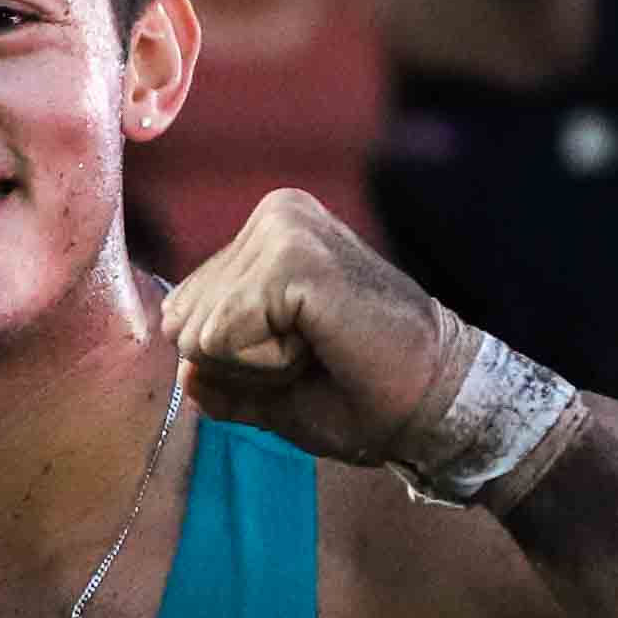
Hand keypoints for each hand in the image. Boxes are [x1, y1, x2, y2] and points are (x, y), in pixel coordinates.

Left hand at [156, 189, 479, 477]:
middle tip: (315, 357)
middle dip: (238, 363)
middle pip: (183, 320)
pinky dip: (267, 364)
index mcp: (268, 232)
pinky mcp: (295, 256)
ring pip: (199, 332)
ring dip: (256, 365)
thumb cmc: (363, 396)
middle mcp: (275, 214)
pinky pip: (223, 336)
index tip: (304, 356)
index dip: (232, 361)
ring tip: (322, 350)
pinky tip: (321, 347)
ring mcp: (285, 226)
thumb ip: (219, 375)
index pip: (183, 311)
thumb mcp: (271, 390)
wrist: (436, 404)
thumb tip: (182, 370)